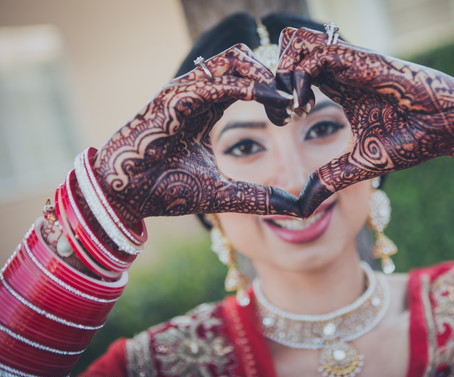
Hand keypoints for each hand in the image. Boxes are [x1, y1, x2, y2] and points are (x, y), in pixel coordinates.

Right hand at [91, 44, 298, 225]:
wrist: (126, 197)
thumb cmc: (168, 191)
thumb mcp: (226, 194)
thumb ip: (260, 197)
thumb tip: (298, 210)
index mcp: (208, 108)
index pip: (248, 82)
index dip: (275, 92)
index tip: (296, 112)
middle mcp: (198, 94)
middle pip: (245, 62)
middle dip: (275, 77)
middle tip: (297, 103)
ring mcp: (185, 92)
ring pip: (233, 60)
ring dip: (265, 76)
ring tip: (286, 101)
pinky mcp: (172, 97)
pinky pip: (216, 81)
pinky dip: (247, 87)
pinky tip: (271, 101)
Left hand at [275, 27, 453, 216]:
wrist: (453, 125)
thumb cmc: (415, 140)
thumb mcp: (362, 163)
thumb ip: (332, 177)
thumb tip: (304, 204)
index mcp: (339, 87)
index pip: (295, 73)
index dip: (278, 92)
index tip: (279, 118)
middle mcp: (341, 70)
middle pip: (290, 50)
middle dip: (274, 77)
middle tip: (278, 110)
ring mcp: (351, 62)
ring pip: (298, 43)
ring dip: (284, 73)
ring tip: (288, 107)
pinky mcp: (364, 60)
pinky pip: (319, 52)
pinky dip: (300, 74)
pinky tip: (301, 103)